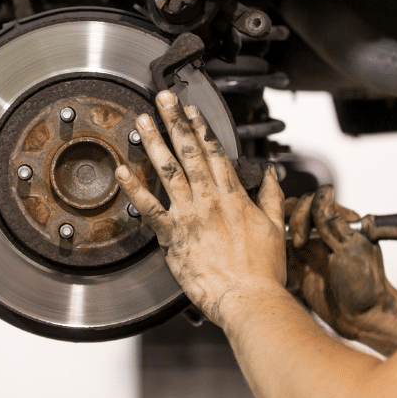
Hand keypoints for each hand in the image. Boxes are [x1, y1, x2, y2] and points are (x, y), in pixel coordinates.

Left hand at [115, 90, 286, 324]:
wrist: (250, 299)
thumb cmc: (263, 271)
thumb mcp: (275, 227)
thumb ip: (271, 197)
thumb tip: (272, 174)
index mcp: (234, 197)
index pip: (215, 153)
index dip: (202, 128)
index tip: (192, 109)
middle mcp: (210, 200)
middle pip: (190, 152)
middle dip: (176, 121)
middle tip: (163, 98)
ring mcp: (190, 216)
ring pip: (170, 171)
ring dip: (155, 142)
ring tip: (143, 120)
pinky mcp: (174, 237)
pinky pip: (149, 209)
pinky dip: (134, 189)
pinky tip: (121, 170)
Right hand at [287, 186, 396, 354]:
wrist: (362, 319)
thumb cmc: (367, 286)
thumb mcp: (351, 248)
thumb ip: (332, 221)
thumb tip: (323, 192)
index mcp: (340, 223)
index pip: (314, 202)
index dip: (304, 212)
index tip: (305, 232)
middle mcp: (324, 233)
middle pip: (295, 212)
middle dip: (290, 222)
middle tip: (297, 242)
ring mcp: (311, 250)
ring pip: (285, 230)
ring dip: (279, 235)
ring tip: (279, 248)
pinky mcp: (299, 267)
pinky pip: (280, 253)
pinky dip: (273, 253)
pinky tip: (272, 259)